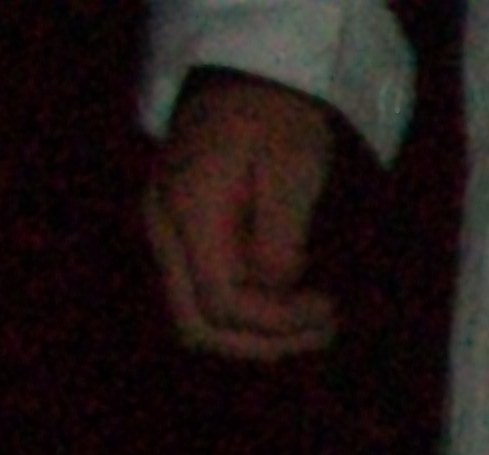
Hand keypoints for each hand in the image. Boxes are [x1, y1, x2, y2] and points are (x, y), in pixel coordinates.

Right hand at [144, 74, 339, 359]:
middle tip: (318, 333)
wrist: (247, 75)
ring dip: (253, 339)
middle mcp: (162, 229)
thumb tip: (277, 293)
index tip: (326, 309)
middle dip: (262, 345)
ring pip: (195, 323)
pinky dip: (243, 320)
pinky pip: (201, 302)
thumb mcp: (293, 165)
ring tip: (308, 327)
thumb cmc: (275, 113)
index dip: (276, 322)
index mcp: (187, 210)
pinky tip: (286, 311)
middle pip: (197, 328)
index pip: (222, 302)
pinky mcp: (177, 242)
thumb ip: (281, 237)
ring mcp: (163, 237)